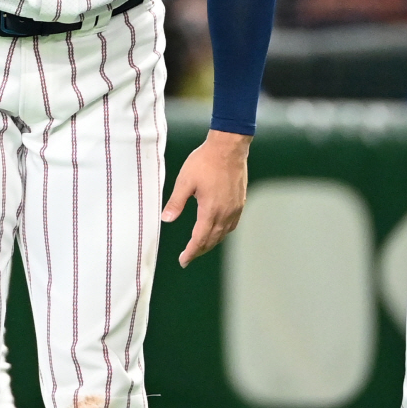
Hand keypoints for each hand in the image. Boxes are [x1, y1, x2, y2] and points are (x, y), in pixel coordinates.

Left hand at [161, 129, 249, 267]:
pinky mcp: (240, 201)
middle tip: (189, 256)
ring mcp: (235, 207)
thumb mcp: (185, 180)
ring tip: (201, 245)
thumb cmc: (206, 161)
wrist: (229, 146)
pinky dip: (223, 232)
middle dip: (200, 250)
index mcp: (210, 210)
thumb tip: (166, 219)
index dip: (191, 252)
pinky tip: (218, 229)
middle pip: (212, 240)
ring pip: (223, 234)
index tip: (183, 261)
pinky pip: (232, 224)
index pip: (200, 239)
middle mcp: (225, 212)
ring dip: (212, 242)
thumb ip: (176, 202)